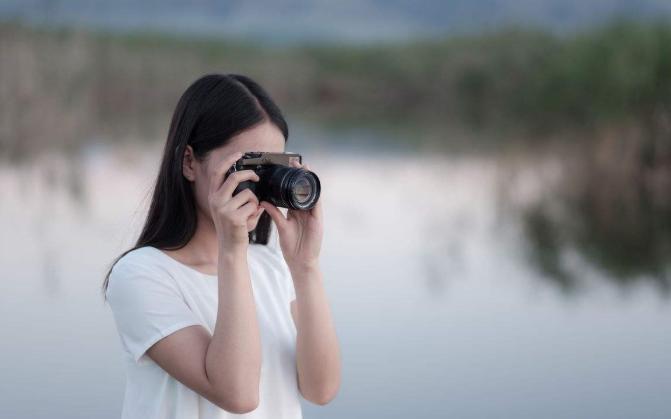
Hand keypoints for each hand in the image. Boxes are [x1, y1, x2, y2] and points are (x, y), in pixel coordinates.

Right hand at [208, 151, 264, 252]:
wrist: (231, 246)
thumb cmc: (234, 225)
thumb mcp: (229, 207)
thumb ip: (236, 193)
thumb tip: (251, 176)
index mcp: (213, 195)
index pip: (218, 172)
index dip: (228, 160)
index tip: (239, 154)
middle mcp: (216, 200)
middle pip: (234, 177)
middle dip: (249, 174)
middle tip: (257, 176)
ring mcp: (224, 209)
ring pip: (248, 194)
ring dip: (255, 201)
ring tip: (251, 211)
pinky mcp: (234, 217)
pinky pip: (253, 206)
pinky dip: (256, 212)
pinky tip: (251, 220)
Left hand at [260, 160, 323, 275]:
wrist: (301, 261)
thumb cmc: (292, 246)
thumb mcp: (281, 226)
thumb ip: (275, 213)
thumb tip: (263, 202)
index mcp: (296, 211)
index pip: (294, 191)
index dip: (292, 180)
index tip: (286, 167)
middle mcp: (305, 210)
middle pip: (304, 188)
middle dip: (301, 175)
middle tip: (296, 162)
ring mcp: (313, 214)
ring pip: (312, 193)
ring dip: (309, 180)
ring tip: (304, 168)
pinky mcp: (318, 219)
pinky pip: (316, 203)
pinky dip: (314, 193)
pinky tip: (310, 185)